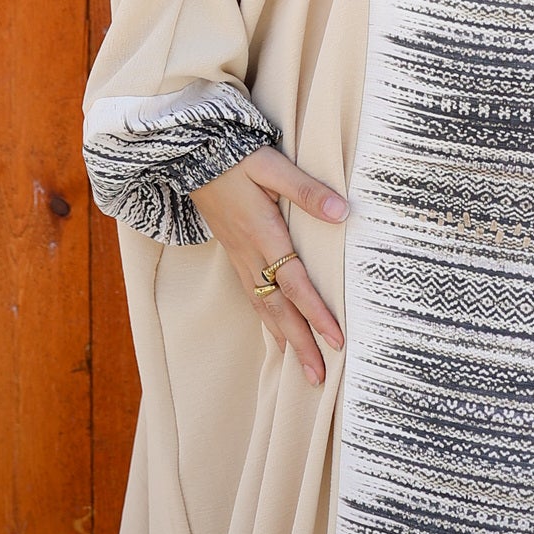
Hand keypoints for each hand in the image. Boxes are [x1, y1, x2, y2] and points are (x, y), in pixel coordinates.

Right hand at [193, 144, 348, 385]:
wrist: (191, 155)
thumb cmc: (236, 157)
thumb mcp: (272, 166)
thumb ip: (307, 190)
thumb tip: (342, 213)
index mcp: (263, 234)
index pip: (296, 283)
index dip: (316, 314)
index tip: (336, 341)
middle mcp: (250, 254)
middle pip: (279, 309)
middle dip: (301, 344)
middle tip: (319, 377)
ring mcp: (239, 257)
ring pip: (264, 308)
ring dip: (285, 339)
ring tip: (301, 368)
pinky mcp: (234, 254)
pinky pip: (251, 297)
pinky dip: (266, 321)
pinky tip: (275, 331)